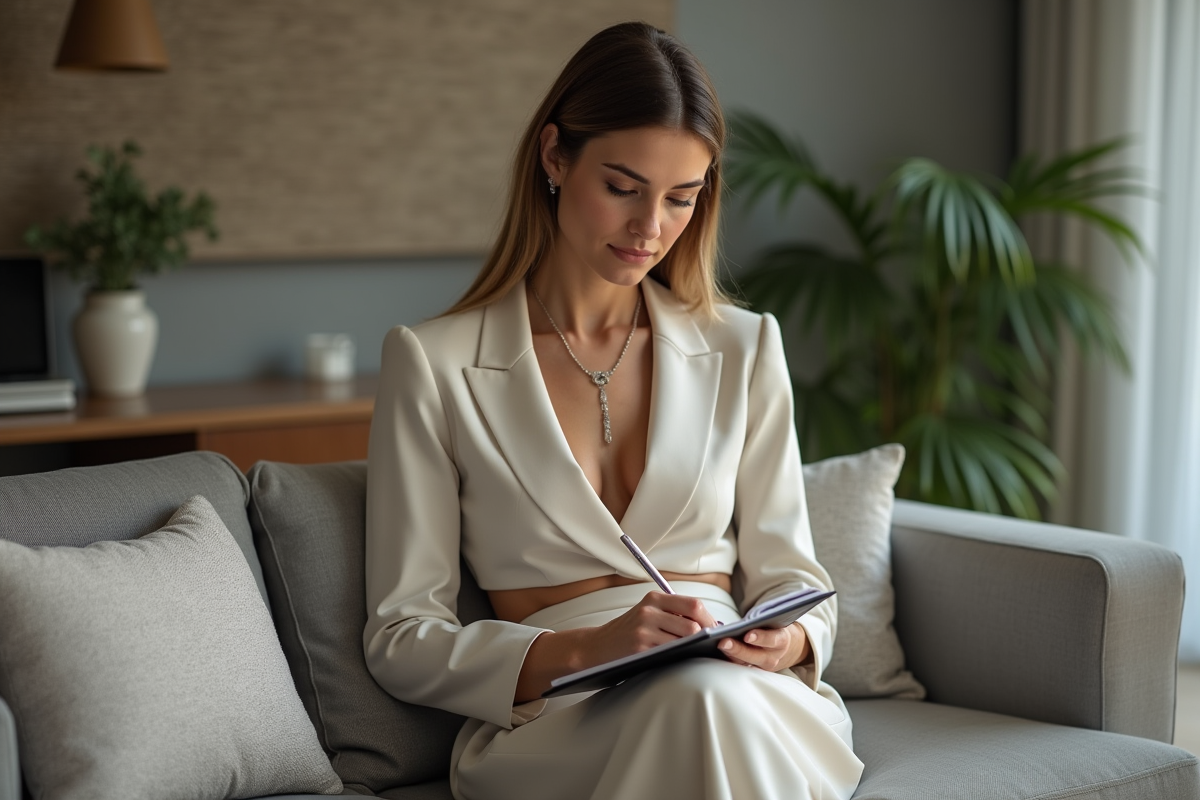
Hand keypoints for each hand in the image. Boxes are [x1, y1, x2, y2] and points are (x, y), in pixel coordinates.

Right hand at [585, 591, 718, 667]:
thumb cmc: (628, 632)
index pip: (693, 604)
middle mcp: (649, 610)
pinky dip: (679, 656)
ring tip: (695, 652)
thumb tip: (708, 625)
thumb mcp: (648, 614)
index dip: (709, 619)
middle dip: (705, 636)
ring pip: (684, 638)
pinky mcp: (640, 647)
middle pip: (693, 622)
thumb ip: (672, 614)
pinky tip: (679, 659)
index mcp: (654, 598)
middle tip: (708, 645)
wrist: (597, 646)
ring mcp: (644, 629)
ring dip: (693, 647)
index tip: (715, 631)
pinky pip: (670, 652)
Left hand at [717, 622, 809, 671]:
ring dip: (730, 655)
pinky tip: (715, 652)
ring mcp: (761, 666)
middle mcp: (772, 656)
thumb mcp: (776, 622)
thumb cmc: (775, 628)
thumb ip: (764, 619)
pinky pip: (739, 666)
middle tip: (723, 642)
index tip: (747, 635)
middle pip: (754, 655)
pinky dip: (728, 659)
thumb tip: (747, 619)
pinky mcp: (752, 670)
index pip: (772, 639)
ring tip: (717, 646)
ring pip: (744, 663)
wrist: (787, 648)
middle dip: (738, 649)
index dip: (760, 638)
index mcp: (781, 641)